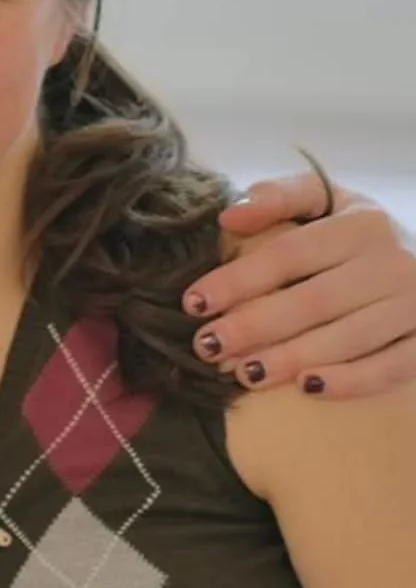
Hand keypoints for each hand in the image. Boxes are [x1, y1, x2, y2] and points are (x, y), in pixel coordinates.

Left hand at [184, 170, 415, 398]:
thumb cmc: (357, 237)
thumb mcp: (327, 203)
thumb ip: (280, 199)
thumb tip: (229, 215)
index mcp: (361, 225)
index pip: (290, 254)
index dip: (239, 279)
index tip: (193, 302)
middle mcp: (392, 264)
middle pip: (315, 300)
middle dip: (255, 326)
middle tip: (208, 347)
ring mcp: (413, 305)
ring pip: (349, 337)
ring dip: (293, 357)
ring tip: (245, 374)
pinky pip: (391, 367)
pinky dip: (350, 381)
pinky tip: (307, 389)